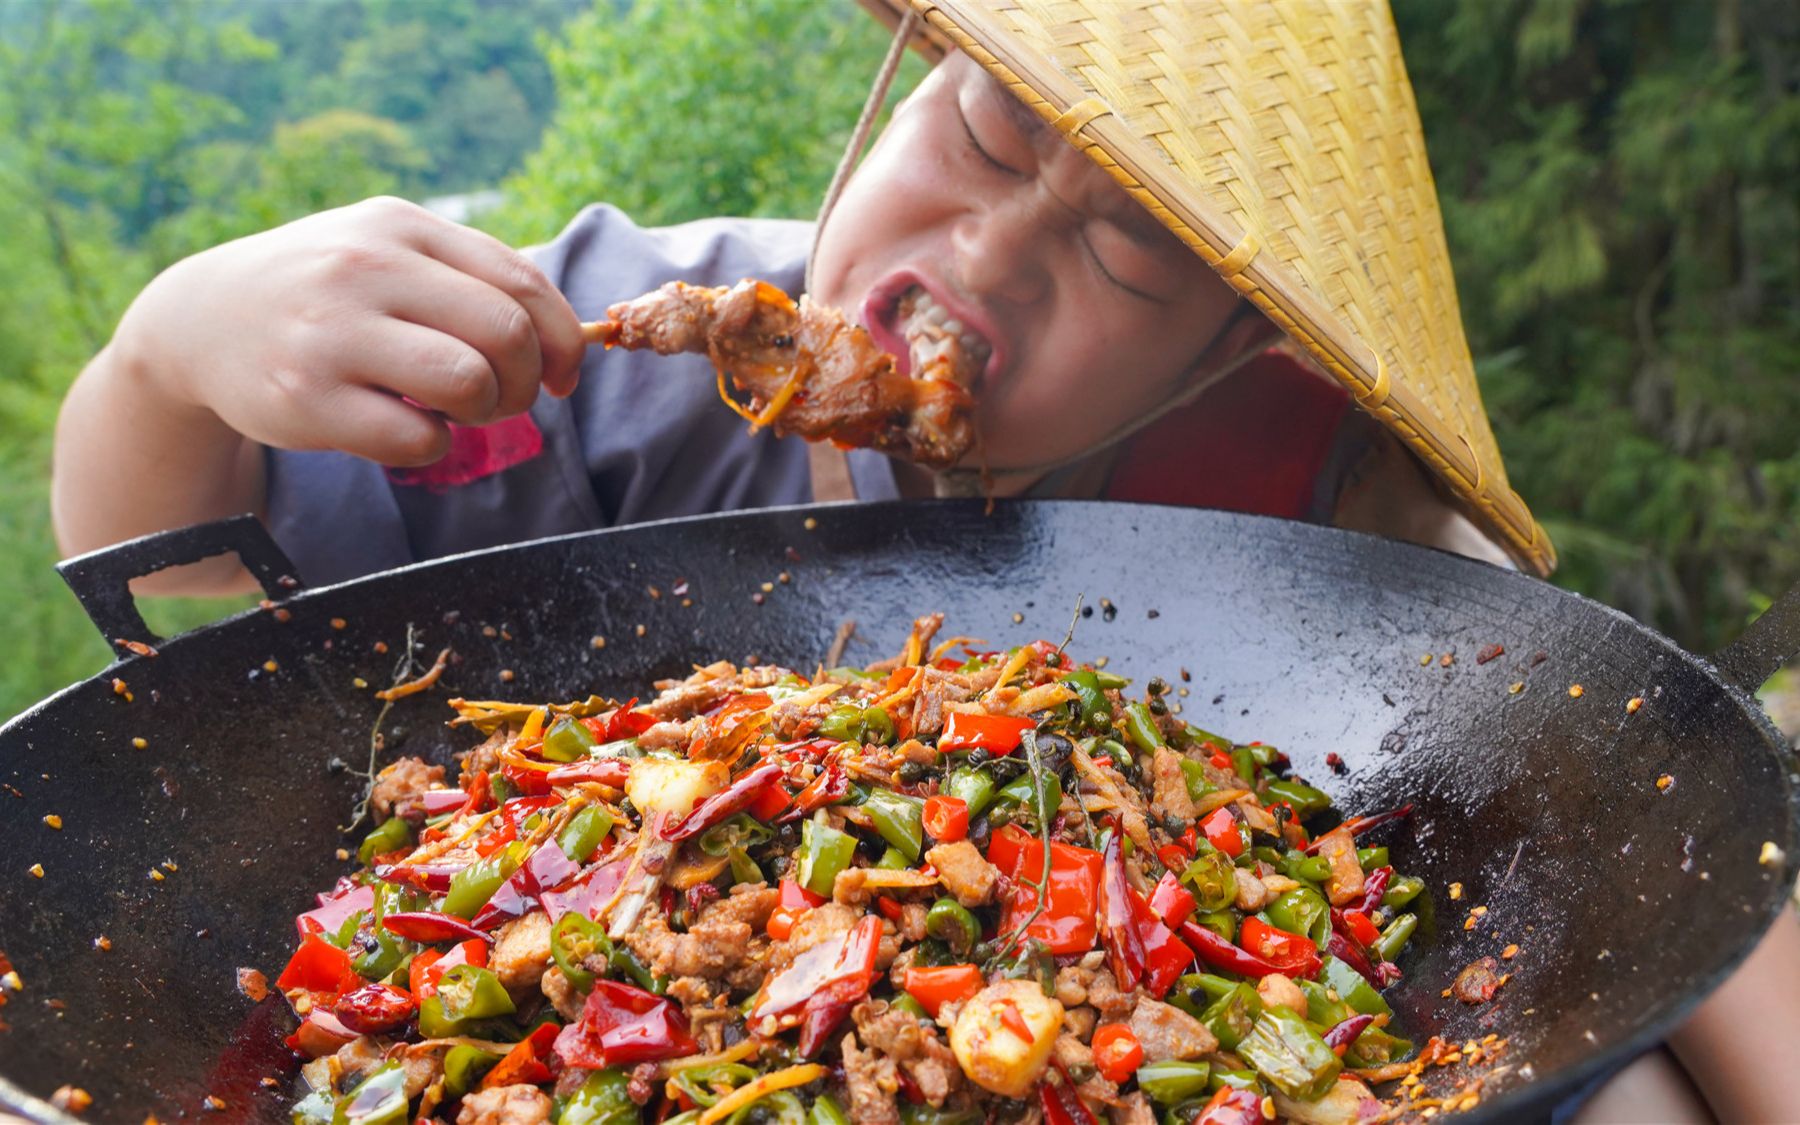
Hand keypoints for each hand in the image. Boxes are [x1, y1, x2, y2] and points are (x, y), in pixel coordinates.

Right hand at [115, 195, 584, 465]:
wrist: (200, 322)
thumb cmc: (329, 294)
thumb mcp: (388, 252)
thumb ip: (473, 279)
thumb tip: (572, 343)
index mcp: (399, 225)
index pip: (522, 282)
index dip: (561, 340)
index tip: (561, 376)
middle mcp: (365, 266)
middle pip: (506, 335)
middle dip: (524, 381)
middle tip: (502, 399)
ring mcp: (331, 332)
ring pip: (468, 383)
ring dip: (482, 412)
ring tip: (453, 411)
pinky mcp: (306, 399)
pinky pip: (417, 439)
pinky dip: (430, 445)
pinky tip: (401, 428)